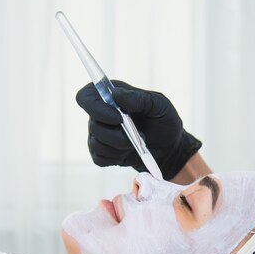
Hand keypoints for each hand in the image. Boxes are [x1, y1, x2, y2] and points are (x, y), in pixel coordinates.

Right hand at [76, 80, 201, 179]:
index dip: (95, 107)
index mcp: (110, 96)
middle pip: (93, 124)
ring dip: (120, 146)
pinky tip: (129, 152)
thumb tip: (115, 94)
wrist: (169, 147)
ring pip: (97, 143)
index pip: (85, 97)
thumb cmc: (164, 120)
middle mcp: (100, 114)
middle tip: (139, 135)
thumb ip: (137, 98)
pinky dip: (116, 158)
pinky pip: (99, 158)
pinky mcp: (101, 153)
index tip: (118, 117)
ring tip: (137, 143)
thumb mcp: (158, 104)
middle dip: (116, 134)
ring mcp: (98, 135)